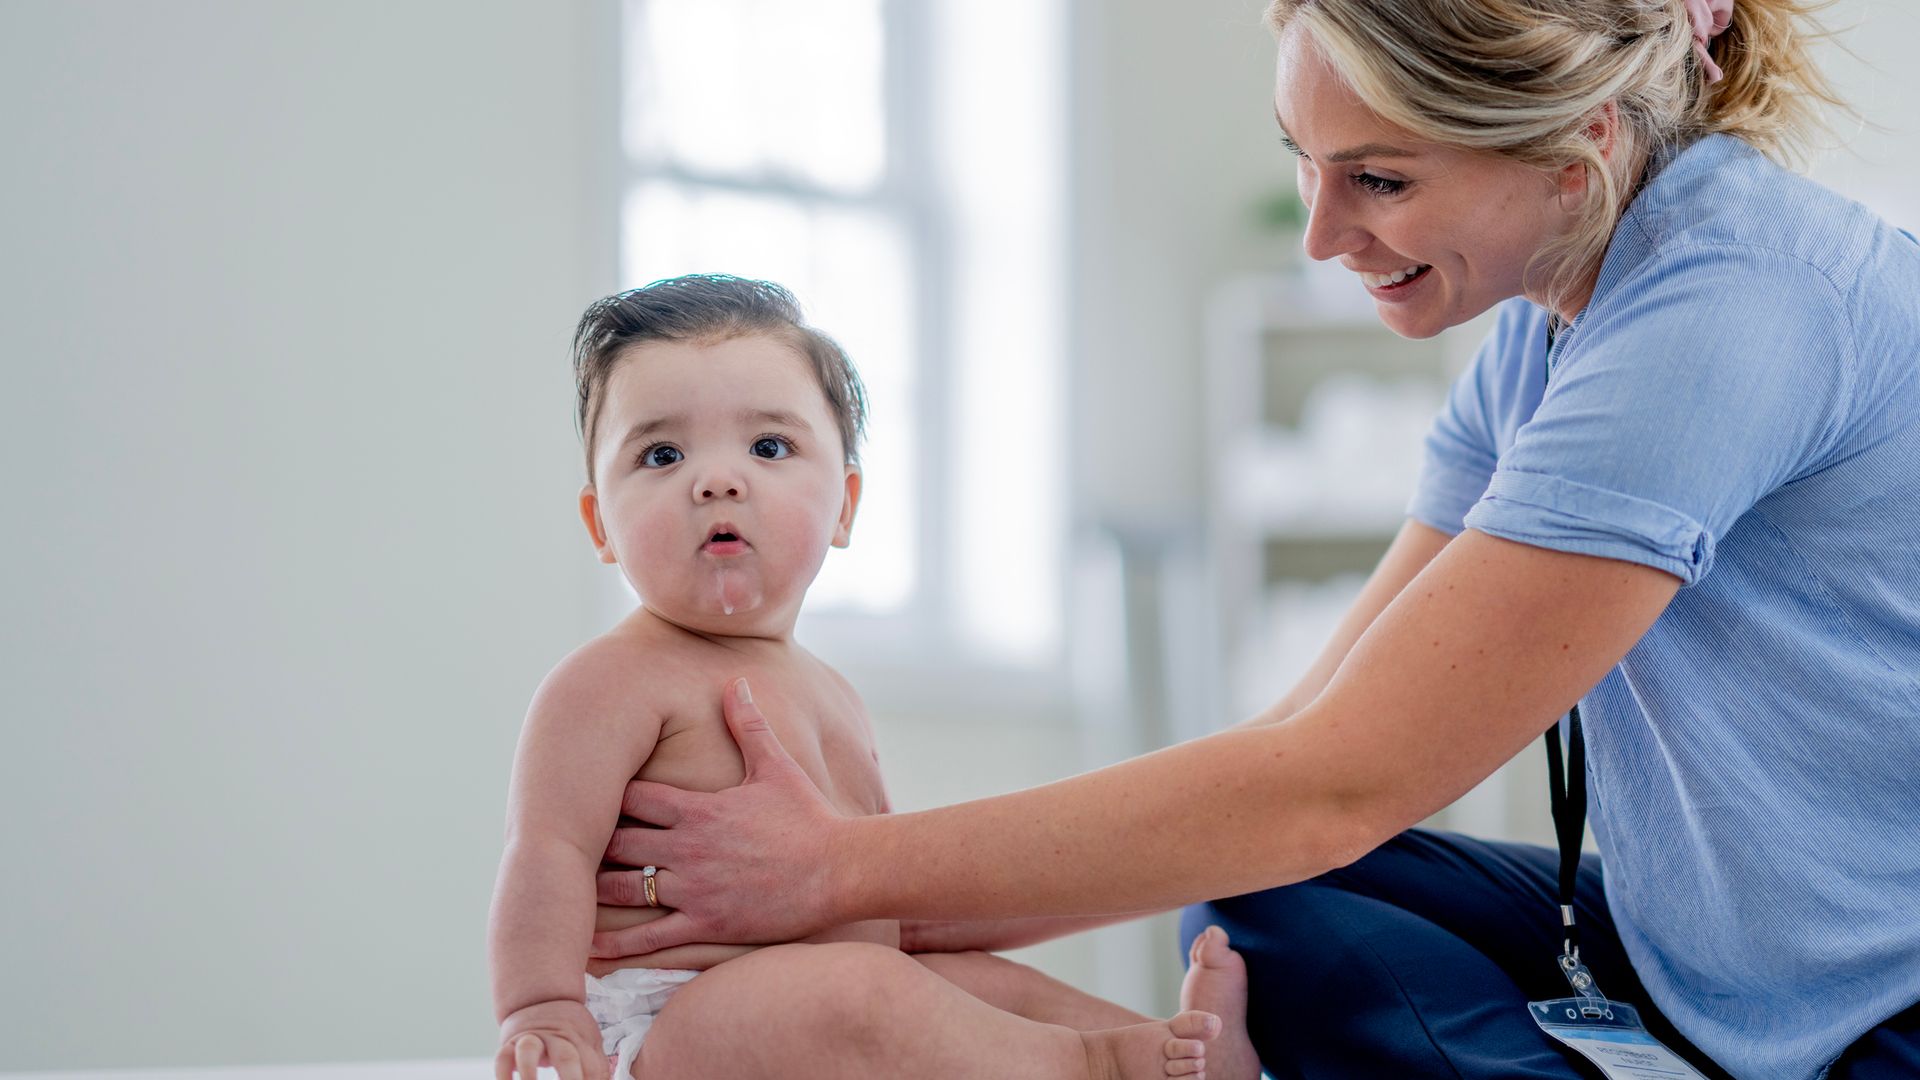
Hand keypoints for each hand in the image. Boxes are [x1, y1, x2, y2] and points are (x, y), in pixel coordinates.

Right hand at [496, 999, 604, 1079]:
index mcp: (581, 1039)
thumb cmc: (570, 1030)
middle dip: (571, 1078)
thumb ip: (597, 1068)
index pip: (593, 1066)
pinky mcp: (510, 1044)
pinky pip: (502, 1057)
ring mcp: (532, 1038)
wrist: (542, 997)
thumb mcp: (589, 1042)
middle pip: (566, 1056)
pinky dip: (503, 1074)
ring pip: (529, 1051)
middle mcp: (557, 1038)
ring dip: (529, 1073)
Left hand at [591, 678, 849, 956]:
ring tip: (570, 891)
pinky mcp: (706, 925)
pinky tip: (590, 948)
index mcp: (699, 810)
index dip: (608, 799)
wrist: (839, 870)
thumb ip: (748, 725)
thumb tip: (736, 680)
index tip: (595, 798)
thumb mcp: (775, 766)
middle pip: (619, 844)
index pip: (632, 798)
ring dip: (596, 890)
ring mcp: (695, 890)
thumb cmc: (809, 816)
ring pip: (626, 890)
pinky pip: (651, 938)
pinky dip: (617, 945)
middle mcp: (688, 849)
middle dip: (595, 844)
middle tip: (572, 845)